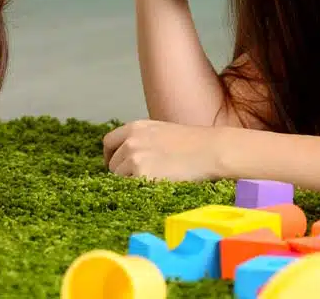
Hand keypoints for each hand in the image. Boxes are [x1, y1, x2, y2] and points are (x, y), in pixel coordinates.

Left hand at [102, 119, 224, 181]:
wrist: (210, 151)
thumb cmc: (193, 143)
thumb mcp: (162, 131)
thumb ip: (142, 139)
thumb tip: (128, 156)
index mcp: (135, 127)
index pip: (109, 142)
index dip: (111, 156)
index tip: (118, 166)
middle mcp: (131, 141)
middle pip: (113, 164)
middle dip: (123, 173)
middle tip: (143, 179)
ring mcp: (135, 158)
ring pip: (120, 178)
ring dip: (132, 183)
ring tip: (154, 182)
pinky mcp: (141, 175)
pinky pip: (130, 189)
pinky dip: (139, 191)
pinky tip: (156, 187)